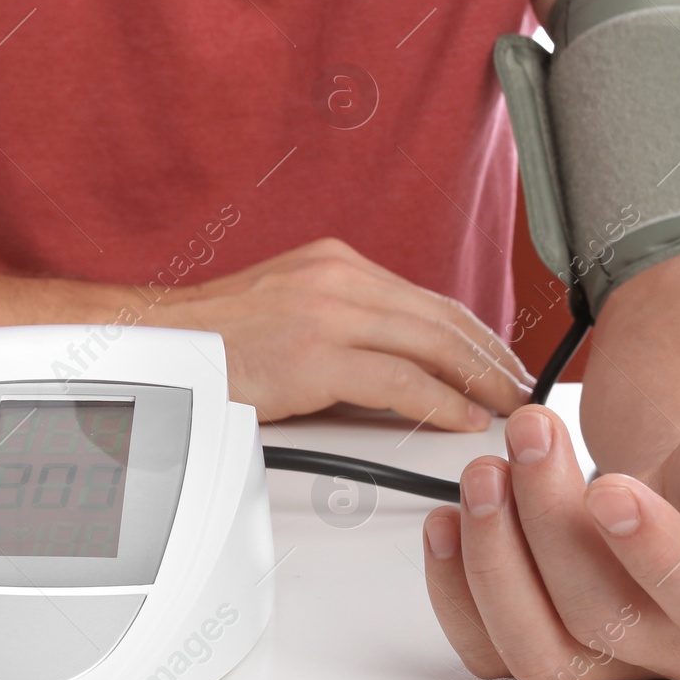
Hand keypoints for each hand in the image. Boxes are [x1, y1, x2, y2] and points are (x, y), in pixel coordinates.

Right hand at [155, 238, 532, 427]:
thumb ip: (340, 320)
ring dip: (478, 379)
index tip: (499, 359)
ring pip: (430, 344)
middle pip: (440, 318)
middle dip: (490, 356)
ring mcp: (326, 312)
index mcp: (334, 263)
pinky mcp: (313, 354)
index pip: (426, 299)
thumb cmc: (214, 341)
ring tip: (506, 406)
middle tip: (522, 388)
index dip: (474, 334)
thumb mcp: (286, 306)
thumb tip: (393, 359)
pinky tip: (462, 416)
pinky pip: (399, 380)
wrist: (157, 344)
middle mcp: (336, 277)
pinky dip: (441, 400)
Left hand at [421, 401, 679, 679]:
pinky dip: (452, 589)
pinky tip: (446, 519)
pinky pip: (486, 650)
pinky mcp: (550, 644)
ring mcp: (611, 658)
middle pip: (602, 618)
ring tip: (484, 471)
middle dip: (549, 519)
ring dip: (492, 557)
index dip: (655, 552)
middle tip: (529, 432)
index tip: (607, 485)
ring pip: (536, 648)